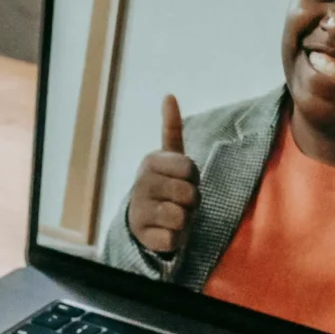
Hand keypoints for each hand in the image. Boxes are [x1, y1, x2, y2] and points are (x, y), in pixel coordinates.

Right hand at [124, 94, 198, 257]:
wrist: (142, 220)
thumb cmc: (164, 186)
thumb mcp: (169, 158)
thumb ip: (170, 129)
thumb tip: (169, 95)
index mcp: (150, 161)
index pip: (190, 168)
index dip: (194, 177)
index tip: (184, 179)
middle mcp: (141, 183)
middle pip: (190, 194)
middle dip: (192, 201)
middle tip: (180, 201)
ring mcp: (139, 210)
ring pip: (182, 217)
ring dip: (185, 220)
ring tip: (173, 216)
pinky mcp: (143, 236)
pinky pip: (174, 238)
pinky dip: (176, 238)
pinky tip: (165, 231)